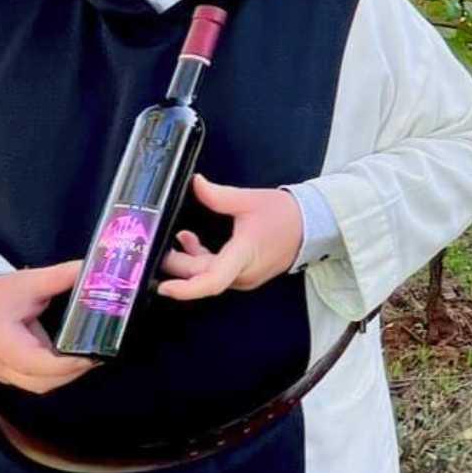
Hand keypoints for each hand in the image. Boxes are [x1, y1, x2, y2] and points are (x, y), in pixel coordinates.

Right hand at [0, 260, 98, 393]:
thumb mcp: (29, 282)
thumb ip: (62, 276)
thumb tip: (91, 270)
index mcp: (1, 341)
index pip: (32, 362)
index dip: (62, 364)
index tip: (88, 356)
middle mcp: (0, 364)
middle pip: (40, 382)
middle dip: (71, 372)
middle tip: (97, 355)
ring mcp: (4, 373)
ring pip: (40, 386)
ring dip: (66, 376)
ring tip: (89, 357)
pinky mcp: (10, 374)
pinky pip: (36, 382)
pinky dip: (56, 374)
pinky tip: (73, 360)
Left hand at [157, 174, 302, 300]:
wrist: (312, 225)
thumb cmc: (285, 215)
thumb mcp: (249, 200)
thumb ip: (218, 195)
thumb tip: (196, 183)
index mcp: (244, 255)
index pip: (212, 281)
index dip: (186, 288)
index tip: (165, 287)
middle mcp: (243, 274)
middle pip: (203, 276)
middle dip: (179, 263)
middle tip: (159, 247)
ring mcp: (245, 277)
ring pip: (210, 275)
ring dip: (190, 260)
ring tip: (178, 239)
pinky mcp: (246, 274)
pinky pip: (219, 273)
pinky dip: (203, 260)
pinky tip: (193, 242)